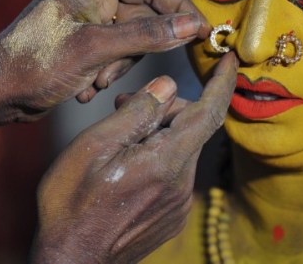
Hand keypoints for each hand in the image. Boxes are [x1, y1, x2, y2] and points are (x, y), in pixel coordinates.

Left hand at [0, 0, 210, 118]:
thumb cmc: (35, 65)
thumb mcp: (95, 50)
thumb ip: (147, 35)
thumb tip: (192, 26)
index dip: (178, 8)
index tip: (202, 31)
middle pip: (144, 13)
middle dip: (136, 49)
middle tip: (116, 71)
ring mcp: (88, 14)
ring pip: (133, 36)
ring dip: (121, 64)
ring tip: (96, 82)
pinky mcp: (85, 36)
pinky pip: (118, 49)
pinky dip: (110, 70)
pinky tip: (86, 86)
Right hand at [30, 53, 237, 263]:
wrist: (71, 261)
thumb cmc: (72, 204)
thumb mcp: (93, 147)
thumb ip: (136, 113)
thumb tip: (167, 85)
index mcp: (166, 161)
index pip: (209, 112)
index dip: (223, 82)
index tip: (231, 59)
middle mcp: (182, 183)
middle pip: (191, 126)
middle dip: (166, 106)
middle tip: (126, 103)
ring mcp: (179, 203)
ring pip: (181, 148)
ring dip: (159, 132)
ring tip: (118, 136)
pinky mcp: (173, 215)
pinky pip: (175, 171)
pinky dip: (159, 155)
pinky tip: (127, 163)